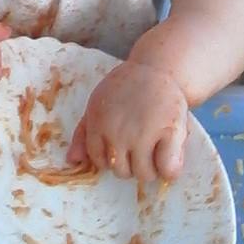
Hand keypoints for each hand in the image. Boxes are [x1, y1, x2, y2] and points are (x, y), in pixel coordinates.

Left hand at [66, 60, 188, 181]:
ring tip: (156, 150)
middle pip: (122, 172)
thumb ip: (83, 134)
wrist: (157, 69)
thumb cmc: (126, 88)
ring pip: (144, 174)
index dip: (113, 159)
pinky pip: (169, 170)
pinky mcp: (170, 132)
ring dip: (152, 169)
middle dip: (132, 164)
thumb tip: (72, 160)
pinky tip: (171, 158)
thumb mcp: (97, 105)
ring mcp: (144, 134)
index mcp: (98, 125)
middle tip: (142, 147)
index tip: (123, 149)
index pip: (100, 162)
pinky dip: (171, 171)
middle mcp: (118, 132)